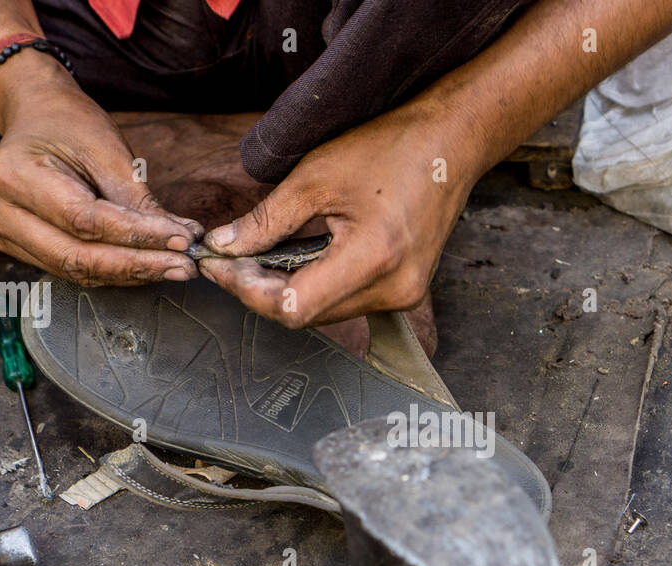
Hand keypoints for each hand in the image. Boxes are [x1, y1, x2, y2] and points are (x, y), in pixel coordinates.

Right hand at [0, 56, 201, 284]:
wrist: (34, 117)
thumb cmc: (68, 124)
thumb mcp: (108, 150)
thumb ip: (139, 201)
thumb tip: (181, 239)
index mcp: (12, 174)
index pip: (84, 221)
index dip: (138, 236)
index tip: (182, 241)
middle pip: (76, 256)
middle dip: (137, 265)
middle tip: (183, 266)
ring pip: (73, 270)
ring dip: (128, 274)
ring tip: (173, 267)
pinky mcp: (13, 247)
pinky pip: (68, 269)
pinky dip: (111, 271)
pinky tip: (145, 266)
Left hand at [197, 98, 480, 326]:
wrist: (450, 144)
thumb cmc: (391, 148)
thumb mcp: (315, 176)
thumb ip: (265, 221)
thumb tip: (224, 246)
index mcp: (373, 258)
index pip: (295, 306)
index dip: (250, 292)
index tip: (221, 269)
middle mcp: (393, 289)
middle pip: (308, 315)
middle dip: (262, 291)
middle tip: (229, 261)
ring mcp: (403, 295)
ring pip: (326, 313)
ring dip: (288, 291)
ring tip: (257, 259)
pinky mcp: (405, 291)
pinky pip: (348, 301)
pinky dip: (316, 286)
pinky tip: (296, 261)